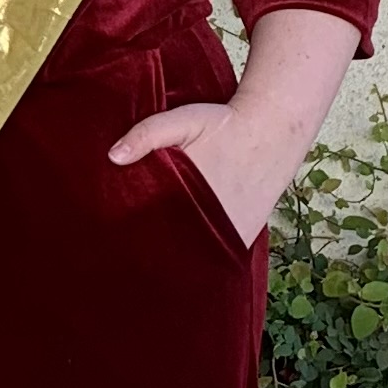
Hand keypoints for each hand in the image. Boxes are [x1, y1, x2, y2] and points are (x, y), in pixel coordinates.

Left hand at [107, 99, 284, 246]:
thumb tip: (113, 157)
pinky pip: (218, 257)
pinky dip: (203, 261)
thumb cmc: (224, 124)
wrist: (274, 130)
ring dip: (177, 261)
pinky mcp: (244, 236)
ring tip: (155, 265)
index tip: (115, 240)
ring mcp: (229, 232)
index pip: (148, 229)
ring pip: (194, 258)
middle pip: (170, 249)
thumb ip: (146, 136)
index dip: (131, 236)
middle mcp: (208, 220)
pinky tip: (188, 263)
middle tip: (130, 256)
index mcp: (184, 195)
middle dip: (150, 253)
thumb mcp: (182, 121)